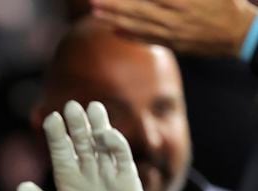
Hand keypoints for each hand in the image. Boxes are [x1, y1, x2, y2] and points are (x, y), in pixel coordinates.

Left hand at [17, 101, 159, 190]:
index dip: (56, 134)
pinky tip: (107, 134)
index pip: (60, 150)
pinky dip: (115, 144)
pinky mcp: (126, 177)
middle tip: (71, 106)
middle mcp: (86, 169)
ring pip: (101, 143)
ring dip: (98, 126)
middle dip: (76, 124)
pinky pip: (121, 157)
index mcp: (66, 175)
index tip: (51, 118)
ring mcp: (107, 171)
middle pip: (80, 141)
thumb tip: (20, 188)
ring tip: (93, 107)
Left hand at [90, 0, 257, 56]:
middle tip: (94, 2)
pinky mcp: (172, 43)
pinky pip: (147, 39)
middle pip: (138, 10)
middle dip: (114, 5)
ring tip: (97, 14)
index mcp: (183, 0)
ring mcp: (172, 32)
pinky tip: (114, 31)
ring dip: (115, 19)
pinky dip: (129, 35)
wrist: (239, 33)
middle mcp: (174, 17)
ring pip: (138, 26)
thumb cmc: (225, 6)